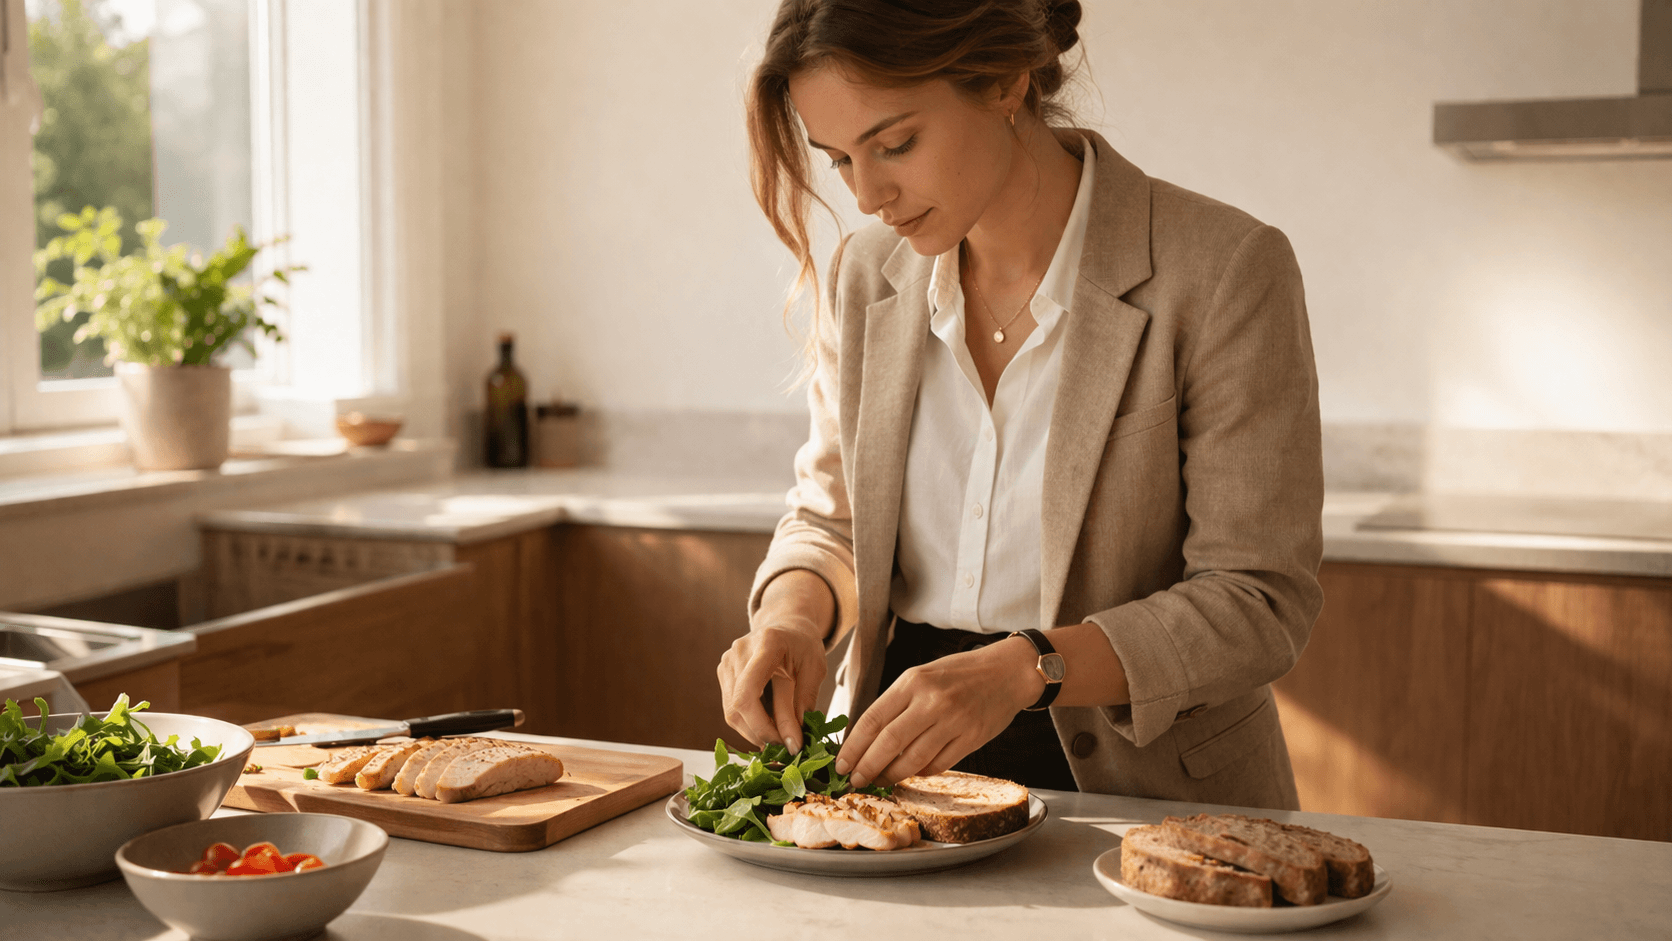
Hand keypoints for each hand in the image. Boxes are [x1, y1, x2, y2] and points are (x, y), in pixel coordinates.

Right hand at [717, 625, 825, 752]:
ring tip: (780, 739)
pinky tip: (769, 727)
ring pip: (731, 713)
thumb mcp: (814, 670)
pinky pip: (731, 708)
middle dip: (762, 734)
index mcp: (765, 644)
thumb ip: (804, 702)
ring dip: (755, 732)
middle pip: (737, 707)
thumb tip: (793, 741)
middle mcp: (738, 651)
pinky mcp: (723, 673)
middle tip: (787, 748)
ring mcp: (726, 662)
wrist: (787, 624)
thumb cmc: (803, 645)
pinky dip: (749, 723)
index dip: (763, 725)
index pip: (748, 693)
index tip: (787, 744)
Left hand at [834, 635, 1041, 787]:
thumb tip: (866, 740)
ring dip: (891, 775)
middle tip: (855, 780)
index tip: (842, 763)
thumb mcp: (922, 676)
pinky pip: (937, 765)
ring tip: (880, 780)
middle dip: (867, 767)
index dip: (853, 746)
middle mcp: (931, 701)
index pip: (873, 719)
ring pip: (912, 760)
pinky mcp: (971, 738)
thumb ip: (897, 704)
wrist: (1007, 673)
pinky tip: (911, 773)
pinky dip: (920, 773)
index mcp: (913, 682)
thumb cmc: (959, 674)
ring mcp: (953, 721)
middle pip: (888, 743)